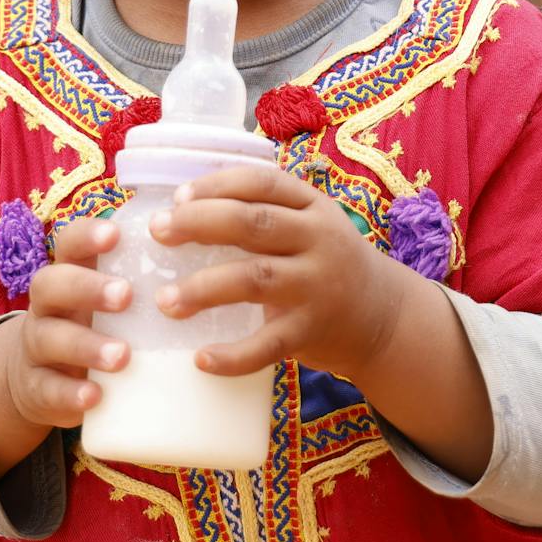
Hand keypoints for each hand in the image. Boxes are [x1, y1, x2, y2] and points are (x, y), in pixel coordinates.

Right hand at [3, 217, 132, 429]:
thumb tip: (209, 257)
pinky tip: (95, 396)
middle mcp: (48, 305)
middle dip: (87, 287)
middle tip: (126, 295)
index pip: (69, 242)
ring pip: (49, 338)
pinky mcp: (37, 388)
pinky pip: (47, 388)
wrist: (44, 380)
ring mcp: (37, 347)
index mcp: (70, 273)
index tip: (115, 234)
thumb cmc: (96, 326)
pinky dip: (71, 392)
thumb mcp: (109, 301)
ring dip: (86, 346)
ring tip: (122, 356)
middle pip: (51, 284)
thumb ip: (144, 279)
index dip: (87, 235)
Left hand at [150, 164, 406, 379]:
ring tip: (165, 301)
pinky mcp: (311, 332)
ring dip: (204, 288)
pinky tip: (201, 358)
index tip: (178, 196)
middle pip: (253, 223)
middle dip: (199, 223)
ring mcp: (316, 287)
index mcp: (312, 206)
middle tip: (159, 232)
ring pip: (255, 279)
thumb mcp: (310, 225)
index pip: (261, 182)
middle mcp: (318, 240)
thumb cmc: (325, 263)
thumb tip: (181, 209)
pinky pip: (267, 345)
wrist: (383, 316)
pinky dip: (233, 355)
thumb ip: (264, 213)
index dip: (217, 185)